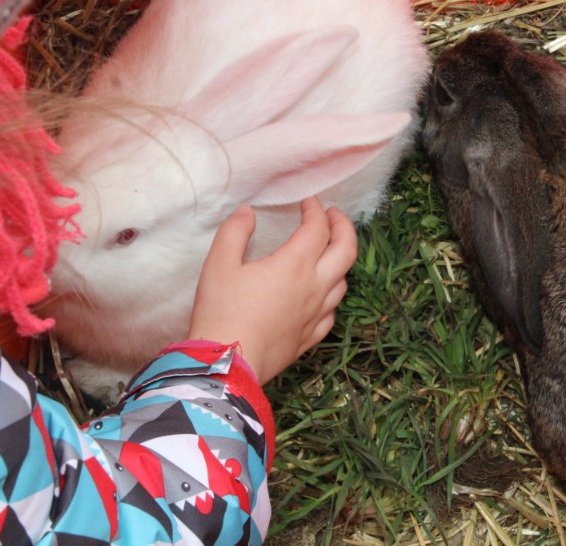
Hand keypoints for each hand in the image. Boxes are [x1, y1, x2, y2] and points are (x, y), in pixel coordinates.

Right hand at [189, 198, 356, 384]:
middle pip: (346, 250)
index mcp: (294, 265)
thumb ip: (235, 232)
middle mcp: (314, 287)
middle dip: (344, 227)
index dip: (316, 210)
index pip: (318, 228)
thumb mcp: (218, 264)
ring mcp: (315, 314)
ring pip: (344, 281)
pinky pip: (332, 312)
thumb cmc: (221, 312)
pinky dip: (332, 295)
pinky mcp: (310, 337)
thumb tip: (247, 211)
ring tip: (328, 251)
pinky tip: (321, 295)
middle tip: (334, 216)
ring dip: (340, 260)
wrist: (227, 364)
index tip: (308, 201)